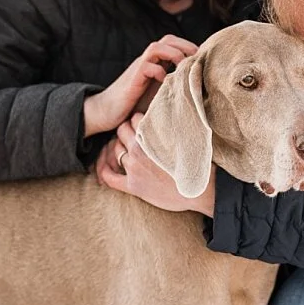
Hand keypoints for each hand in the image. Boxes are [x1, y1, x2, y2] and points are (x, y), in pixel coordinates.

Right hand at [83, 36, 197, 137]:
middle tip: (197, 59)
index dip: (189, 46)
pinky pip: (146, 66)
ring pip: (156, 47)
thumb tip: (199, 85)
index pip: (174, 43)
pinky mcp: (132, 79)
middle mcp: (148, 61)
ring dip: (174, 54)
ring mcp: (139, 68)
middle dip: (185, 45)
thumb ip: (174, 84)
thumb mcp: (160, 91)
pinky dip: (159, 71)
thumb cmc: (135, 104)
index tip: (203, 58)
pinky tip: (165, 82)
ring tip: (183, 67)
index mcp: (156, 62)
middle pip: (167, 39)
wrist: (107, 112)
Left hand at [95, 114, 215, 214]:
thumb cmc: (199, 165)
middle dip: (126, 129)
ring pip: (115, 149)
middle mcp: (140, 151)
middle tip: (133, 132)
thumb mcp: (190, 139)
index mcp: (153, 137)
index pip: (136, 119)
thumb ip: (179, 126)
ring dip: (117, 145)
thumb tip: (179, 112)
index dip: (138, 119)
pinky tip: (106, 164)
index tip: (142, 122)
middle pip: (122, 131)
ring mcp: (134, 168)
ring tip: (124, 145)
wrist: (200, 192)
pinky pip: (108, 176)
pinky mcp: (132, 186)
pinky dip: (103, 168)